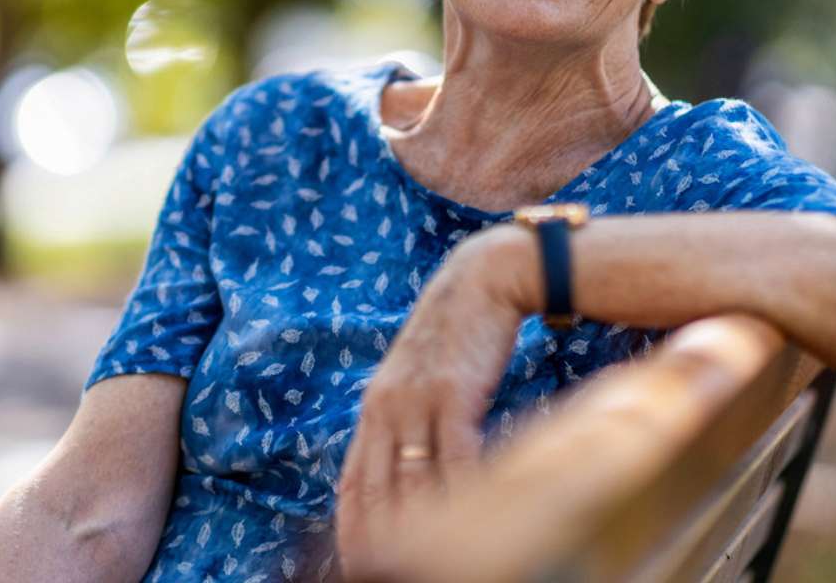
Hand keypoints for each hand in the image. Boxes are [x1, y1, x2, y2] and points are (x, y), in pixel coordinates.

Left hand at [335, 226, 530, 580]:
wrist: (482, 281)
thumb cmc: (457, 336)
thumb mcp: (417, 380)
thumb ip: (405, 422)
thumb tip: (408, 473)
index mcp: (373, 409)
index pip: (353, 484)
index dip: (353, 531)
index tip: (358, 565)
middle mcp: (386, 409)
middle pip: (380, 493)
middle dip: (386, 541)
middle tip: (394, 571)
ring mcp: (416, 402)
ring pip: (414, 482)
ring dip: (426, 526)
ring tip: (438, 558)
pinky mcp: (453, 394)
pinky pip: (454, 457)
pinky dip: (461, 491)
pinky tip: (472, 518)